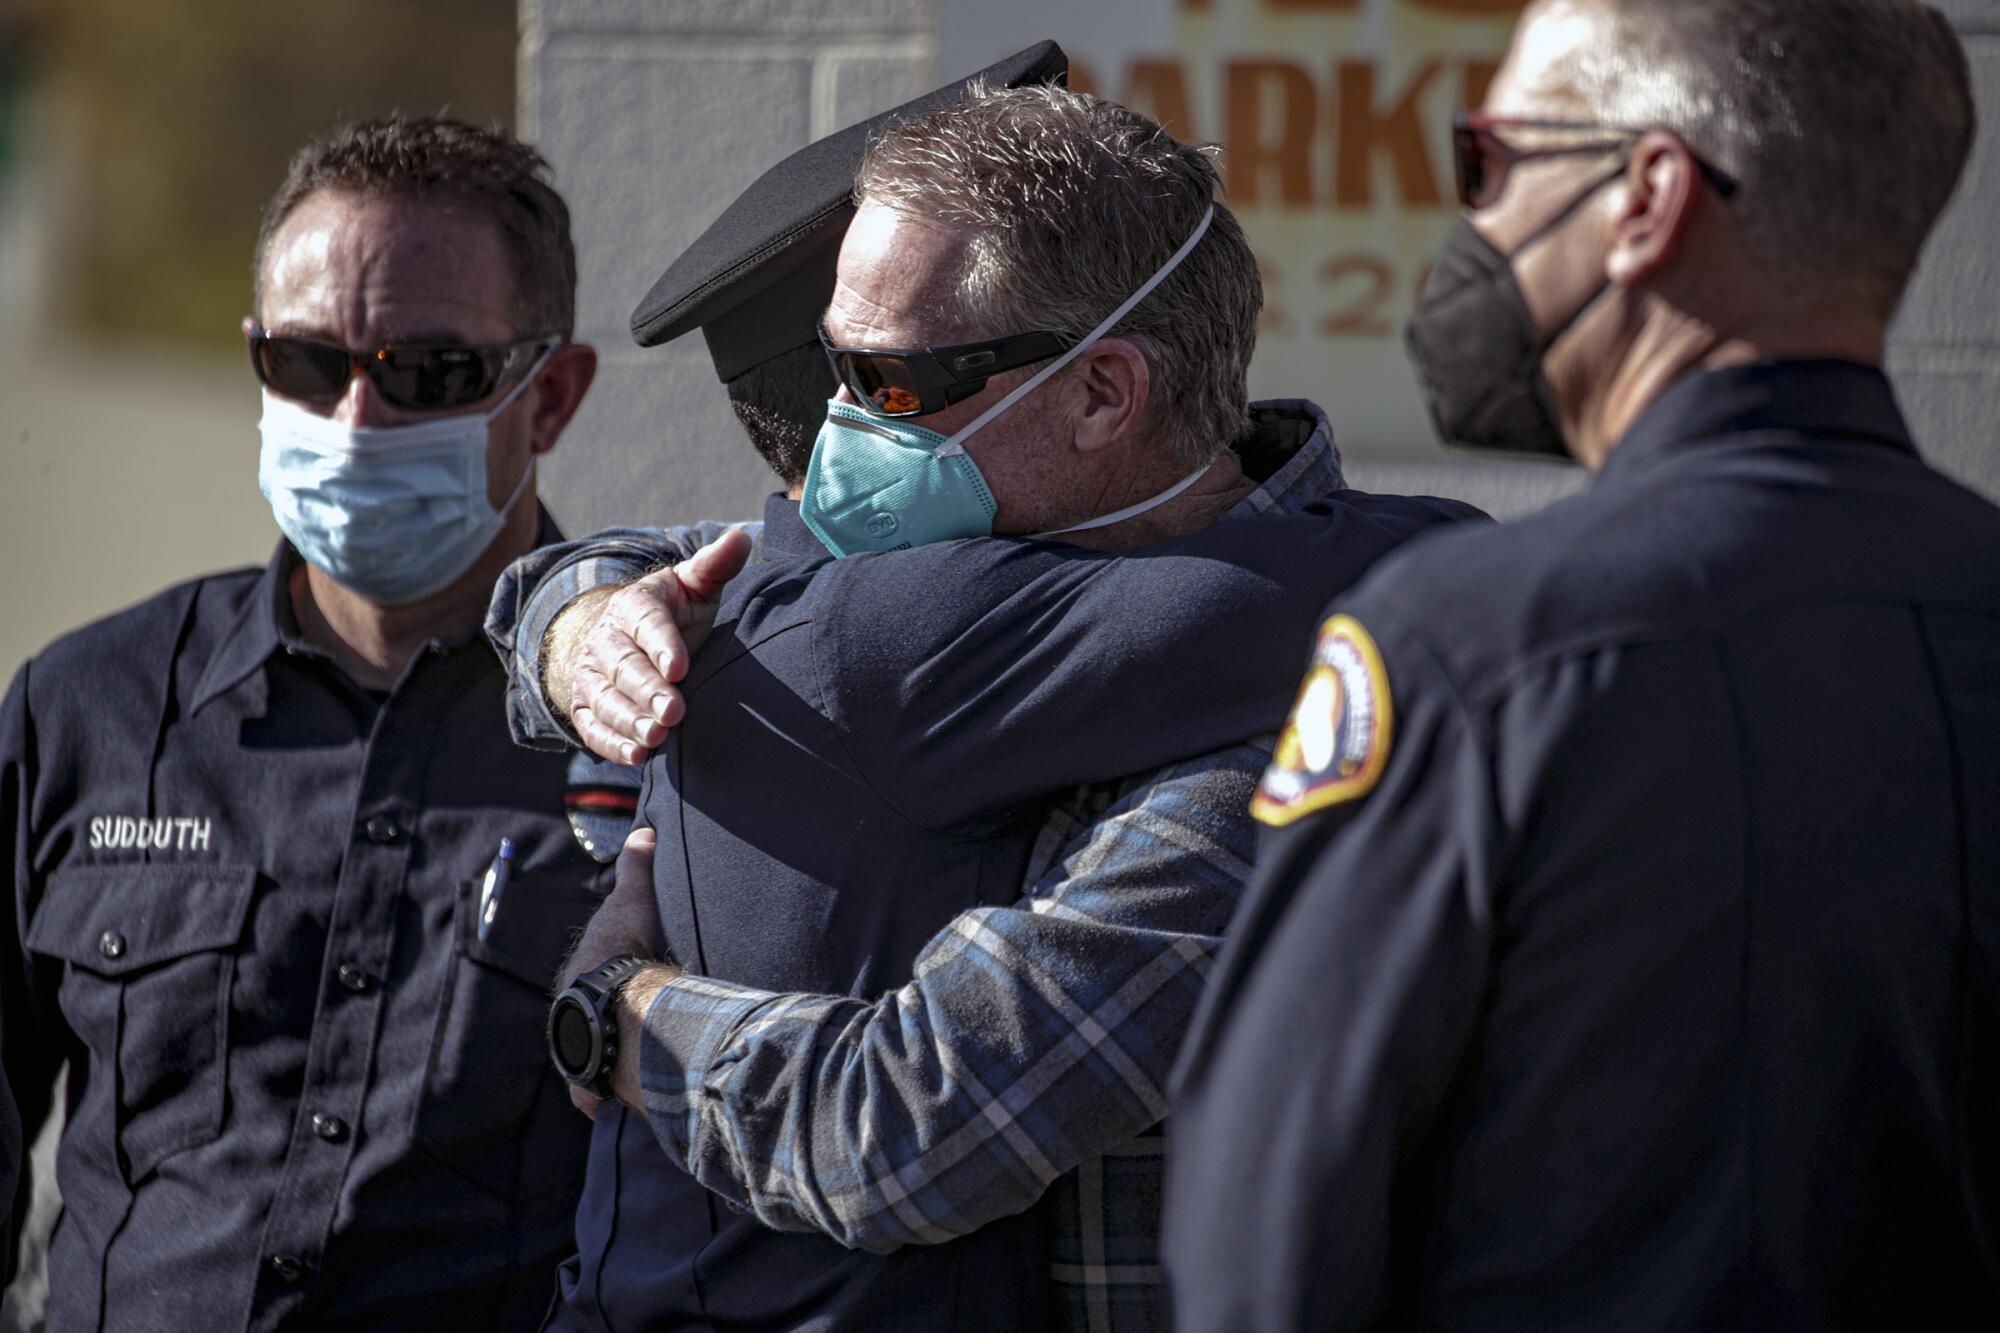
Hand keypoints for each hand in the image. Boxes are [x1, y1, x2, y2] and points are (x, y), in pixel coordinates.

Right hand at [544, 529, 753, 765]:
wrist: (620, 636)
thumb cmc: (671, 613)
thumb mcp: (691, 586)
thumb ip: (714, 566)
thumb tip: (741, 537)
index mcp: (634, 605)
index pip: (646, 623)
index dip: (662, 644)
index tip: (680, 666)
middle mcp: (606, 639)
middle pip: (623, 667)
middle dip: (647, 690)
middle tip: (673, 712)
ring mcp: (592, 674)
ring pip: (605, 698)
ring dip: (628, 720)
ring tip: (655, 737)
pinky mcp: (585, 705)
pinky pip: (592, 726)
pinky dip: (611, 743)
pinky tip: (636, 756)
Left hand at [562, 826, 677, 1119]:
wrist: (616, 1005)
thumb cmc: (621, 951)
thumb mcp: (633, 900)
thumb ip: (637, 868)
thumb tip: (643, 831)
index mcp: (578, 974)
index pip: (587, 972)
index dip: (603, 973)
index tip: (619, 976)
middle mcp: (570, 1013)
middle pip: (582, 1015)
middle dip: (596, 1018)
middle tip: (621, 1019)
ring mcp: (578, 1047)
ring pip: (584, 1054)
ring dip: (596, 1058)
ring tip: (622, 1059)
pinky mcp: (590, 1079)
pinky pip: (590, 1090)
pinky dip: (595, 1096)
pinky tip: (603, 1104)